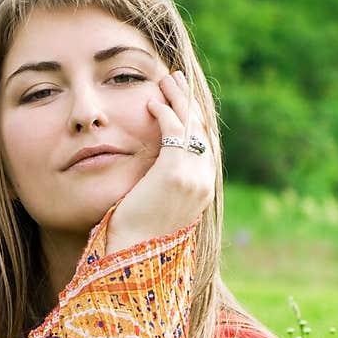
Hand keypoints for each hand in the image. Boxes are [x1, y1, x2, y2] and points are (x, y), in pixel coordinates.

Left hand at [105, 71, 215, 255]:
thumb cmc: (136, 237)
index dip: (194, 119)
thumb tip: (151, 177)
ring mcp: (192, 177)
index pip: (204, 145)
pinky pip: (174, 131)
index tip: (183, 102)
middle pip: (201, 129)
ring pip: (190, 125)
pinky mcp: (174, 172)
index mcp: (202, 192)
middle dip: (188, 102)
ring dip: (177, 99)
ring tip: (164, 80)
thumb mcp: (156, 209)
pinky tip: (152, 103)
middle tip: (175, 80)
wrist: (132, 257)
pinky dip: (164, 113)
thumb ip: (162, 188)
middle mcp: (203, 183)